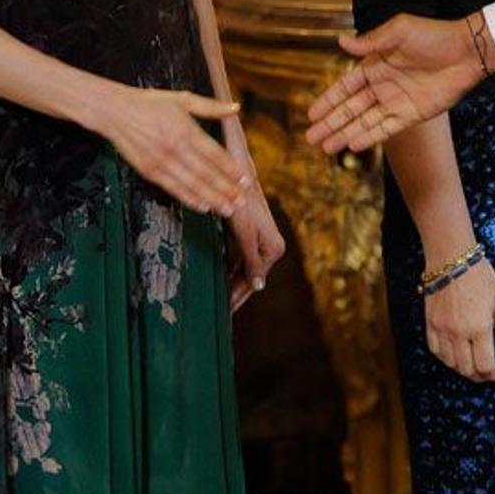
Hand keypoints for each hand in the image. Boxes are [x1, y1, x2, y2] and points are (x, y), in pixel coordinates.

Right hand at [103, 86, 246, 216]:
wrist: (115, 112)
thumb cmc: (150, 103)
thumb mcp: (182, 99)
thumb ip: (211, 106)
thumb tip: (236, 107)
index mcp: (186, 129)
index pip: (215, 154)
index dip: (231, 169)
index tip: (245, 180)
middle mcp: (176, 148)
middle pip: (206, 173)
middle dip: (226, 189)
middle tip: (242, 202)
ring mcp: (162, 162)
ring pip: (192, 185)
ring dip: (212, 199)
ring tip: (227, 209)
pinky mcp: (150, 172)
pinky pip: (174, 189)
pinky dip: (190, 199)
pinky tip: (203, 207)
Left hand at [226, 169, 285, 311]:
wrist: (241, 177)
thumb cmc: (242, 203)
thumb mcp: (245, 234)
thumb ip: (252, 261)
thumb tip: (259, 287)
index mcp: (273, 249)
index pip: (253, 282)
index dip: (238, 299)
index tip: (226, 314)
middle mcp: (272, 248)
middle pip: (251, 279)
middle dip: (236, 296)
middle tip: (221, 316)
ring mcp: (263, 244)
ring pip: (246, 272)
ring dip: (234, 286)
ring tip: (221, 305)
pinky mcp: (253, 238)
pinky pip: (243, 263)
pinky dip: (233, 274)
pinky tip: (224, 284)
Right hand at [306, 14, 487, 153]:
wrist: (467, 51)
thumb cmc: (434, 35)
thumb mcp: (399, 31)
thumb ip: (370, 41)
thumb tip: (340, 42)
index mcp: (375, 64)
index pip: (345, 86)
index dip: (328, 100)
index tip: (311, 114)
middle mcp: (383, 85)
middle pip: (351, 108)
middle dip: (331, 123)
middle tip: (311, 137)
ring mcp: (397, 101)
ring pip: (365, 122)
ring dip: (345, 133)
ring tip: (325, 147)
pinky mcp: (413, 114)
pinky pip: (387, 128)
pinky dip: (370, 136)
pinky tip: (353, 144)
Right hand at [424, 257, 494, 383]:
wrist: (451, 258)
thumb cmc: (480, 276)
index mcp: (479, 328)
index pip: (485, 366)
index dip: (493, 376)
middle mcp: (459, 333)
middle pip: (467, 369)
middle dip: (480, 377)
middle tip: (487, 374)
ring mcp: (442, 330)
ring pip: (451, 364)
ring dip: (463, 370)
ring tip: (473, 366)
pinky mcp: (430, 324)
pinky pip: (436, 351)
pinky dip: (446, 359)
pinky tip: (455, 356)